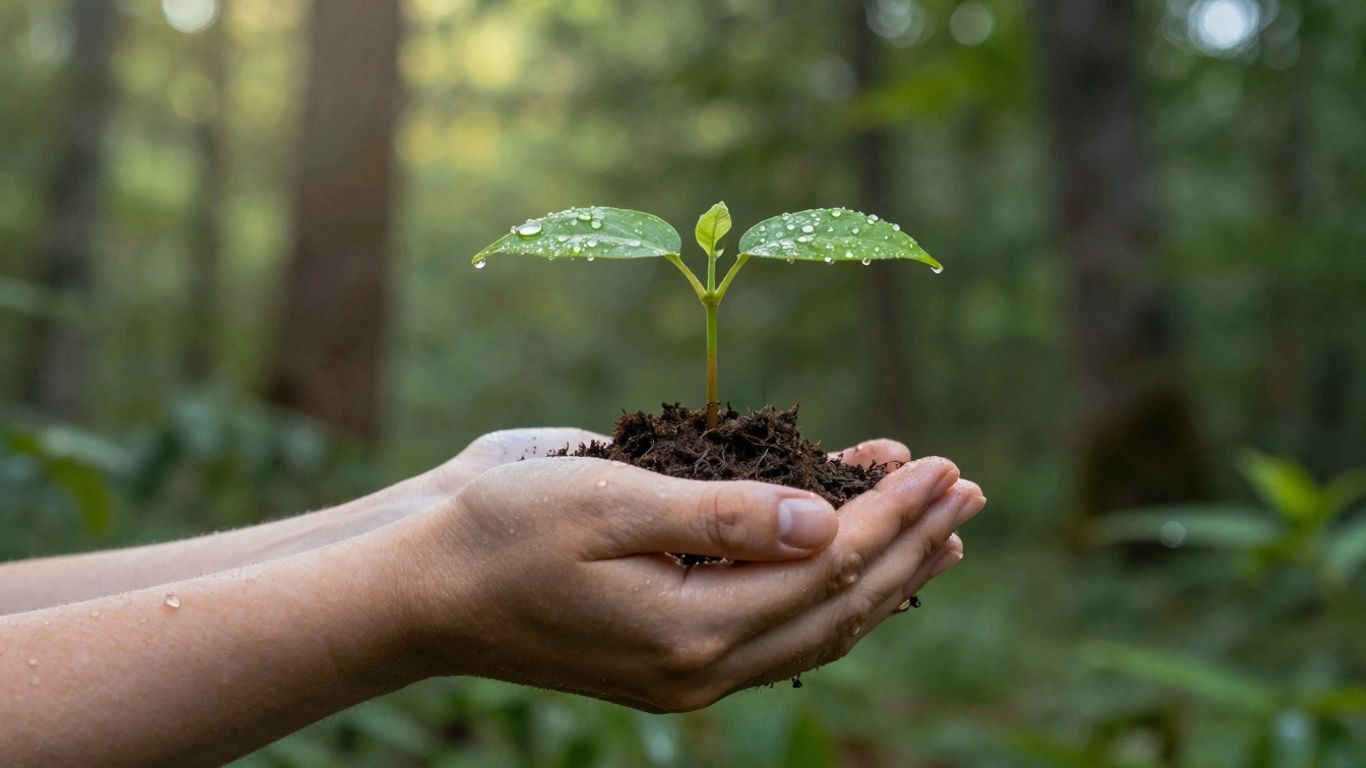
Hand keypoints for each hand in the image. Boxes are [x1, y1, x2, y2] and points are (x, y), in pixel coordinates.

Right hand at [394, 446, 983, 711]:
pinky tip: (848, 559)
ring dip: (883, 575)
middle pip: (839, 608)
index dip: (892, 515)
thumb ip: (720, 516)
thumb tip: (824, 523)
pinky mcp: (668, 655)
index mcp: (690, 629)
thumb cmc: (498, 531)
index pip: (827, 571)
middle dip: (910, 545)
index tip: (943, 465)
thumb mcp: (606, 501)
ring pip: (814, 627)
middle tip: (970, 491)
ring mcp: (686, 670)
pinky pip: (773, 628)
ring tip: (941, 529)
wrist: (419, 590)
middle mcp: (700, 665)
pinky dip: (823, 590)